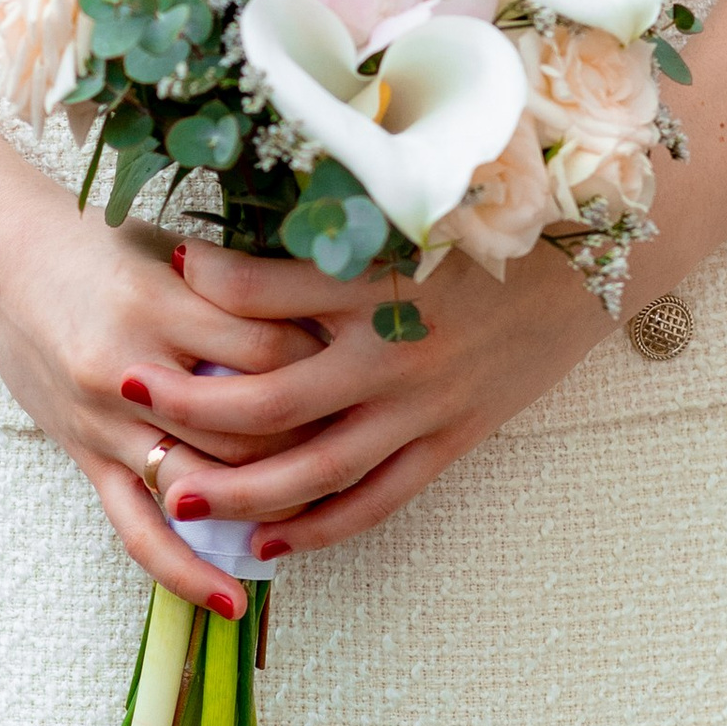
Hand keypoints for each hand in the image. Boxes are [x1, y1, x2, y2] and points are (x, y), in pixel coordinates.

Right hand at [0, 200, 326, 617]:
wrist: (0, 263)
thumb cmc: (97, 244)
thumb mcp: (170, 247)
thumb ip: (238, 284)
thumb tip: (332, 313)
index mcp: (159, 302)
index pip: (269, 349)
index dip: (323, 359)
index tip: (358, 358)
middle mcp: (132, 370)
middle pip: (247, 426)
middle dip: (311, 436)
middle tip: (356, 434)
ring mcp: (105, 423)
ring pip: (206, 483)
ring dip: (268, 499)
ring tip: (322, 505)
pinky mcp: (87, 459)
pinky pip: (138, 530)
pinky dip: (187, 571)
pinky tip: (234, 601)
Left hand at [124, 234, 612, 556]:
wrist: (600, 254)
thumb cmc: (503, 211)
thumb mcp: (422, 194)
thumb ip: (345, 202)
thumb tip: (271, 183)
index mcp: (381, 279)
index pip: (271, 288)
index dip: (209, 278)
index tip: (163, 263)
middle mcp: (394, 351)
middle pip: (272, 397)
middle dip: (191, 401)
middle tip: (126, 392)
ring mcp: (424, 406)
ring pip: (316, 467)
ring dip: (241, 487)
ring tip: (174, 494)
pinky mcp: (452, 440)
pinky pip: (378, 500)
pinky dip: (322, 527)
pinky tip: (270, 542)